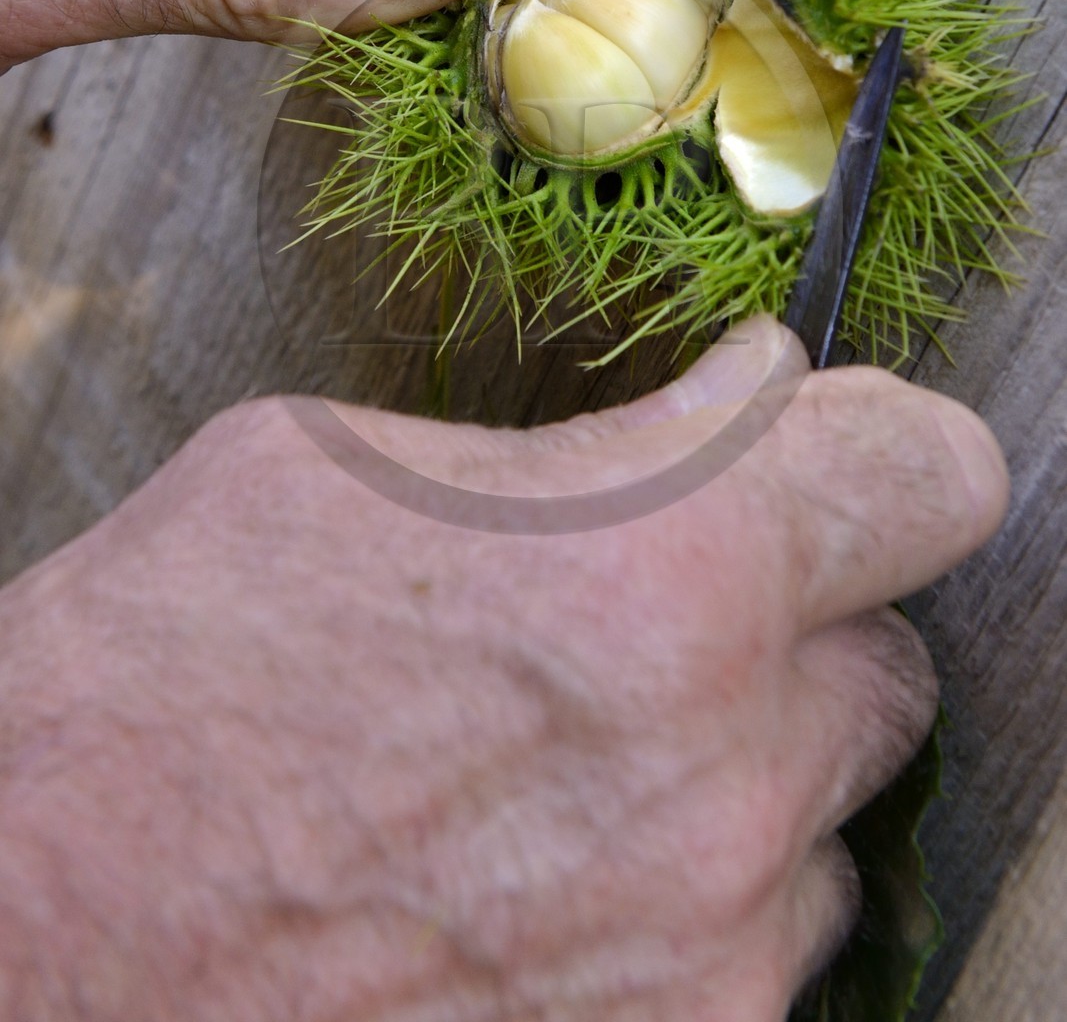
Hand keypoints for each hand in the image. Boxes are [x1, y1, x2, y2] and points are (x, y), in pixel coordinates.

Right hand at [0, 318, 1007, 1020]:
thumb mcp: (346, 472)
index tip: (818, 444)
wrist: (32, 934)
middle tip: (661, 607)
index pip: (928, 474)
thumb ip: (584, 450)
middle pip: (888, 654)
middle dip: (792, 616)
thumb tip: (728, 414)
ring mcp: (701, 956)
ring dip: (739, 771)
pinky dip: (689, 894)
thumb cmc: (153, 683)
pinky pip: (759, 947)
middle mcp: (715, 782)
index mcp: (653, 574)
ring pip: (827, 819)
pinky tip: (545, 867)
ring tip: (569, 762)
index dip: (877, 447)